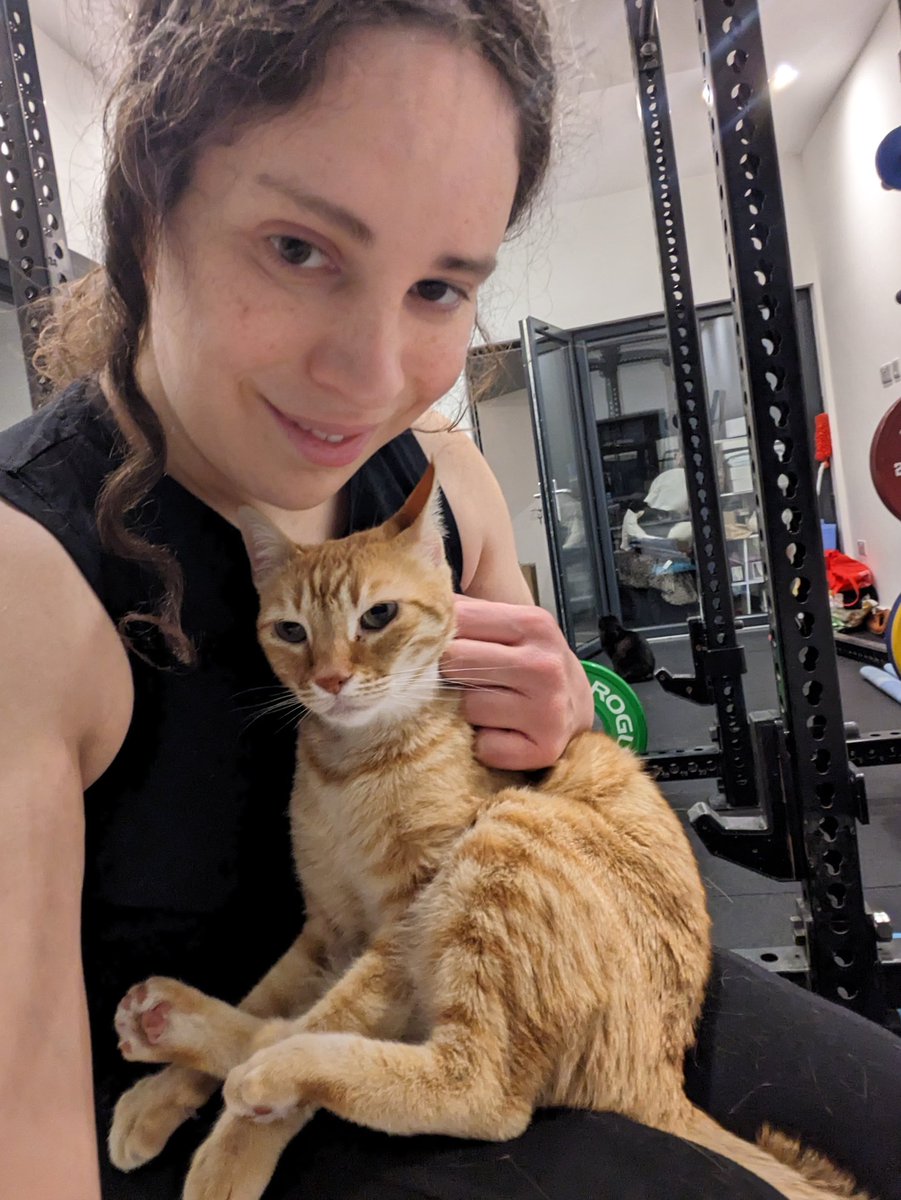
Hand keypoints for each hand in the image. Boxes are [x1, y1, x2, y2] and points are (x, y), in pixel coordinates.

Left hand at [441, 595, 594, 770]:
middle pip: (455, 662)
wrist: (579, 709)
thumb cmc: (534, 664)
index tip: (436, 644)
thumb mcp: (513, 627)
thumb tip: (414, 602)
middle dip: (449, 672)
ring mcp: (546, 710)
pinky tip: (499, 732)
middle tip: (464, 679)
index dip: (438, 634)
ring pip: (465, 707)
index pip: (457, 619)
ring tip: (487, 705)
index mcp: (533, 624)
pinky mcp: (542, 750)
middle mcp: (543, 665)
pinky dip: (483, 744)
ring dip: (465, 711)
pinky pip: (483, 747)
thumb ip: (469, 613)